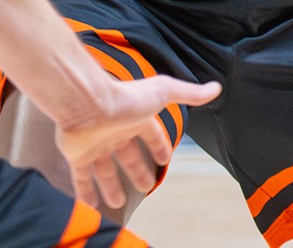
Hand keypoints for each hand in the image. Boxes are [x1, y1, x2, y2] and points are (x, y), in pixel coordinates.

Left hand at [55, 74, 220, 209]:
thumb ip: (188, 93)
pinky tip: (89, 204)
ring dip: (111, 186)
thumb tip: (215, 88)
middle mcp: (116, 132)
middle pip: (128, 156)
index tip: (164, 160)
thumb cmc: (126, 97)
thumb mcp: (164, 92)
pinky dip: (85, 191)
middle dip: (136, 171)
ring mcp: (96, 144)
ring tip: (117, 202)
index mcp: (137, 119)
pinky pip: (81, 177)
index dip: (159, 147)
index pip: (151, 136)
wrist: (87, 104)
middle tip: (144, 186)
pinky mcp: (78, 155)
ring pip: (104, 170)